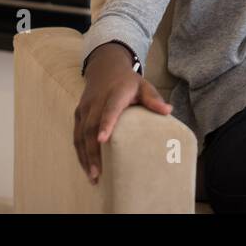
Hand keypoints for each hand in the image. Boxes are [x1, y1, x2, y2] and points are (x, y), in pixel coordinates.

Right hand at [74, 50, 173, 183]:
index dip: (106, 123)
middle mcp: (96, 101)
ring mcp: (85, 108)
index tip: (103, 139)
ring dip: (85, 156)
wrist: (105, 68)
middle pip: (91, 127)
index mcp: (114, 94)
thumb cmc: (128, 82)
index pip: (109, 109)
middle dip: (92, 151)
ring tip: (92, 176)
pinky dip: (80, 152)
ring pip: (81, 134)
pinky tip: (87, 167)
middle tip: (97, 172)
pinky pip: (76, 135)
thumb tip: (168, 111)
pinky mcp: (78, 114)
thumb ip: (153, 98)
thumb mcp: (143, 85)